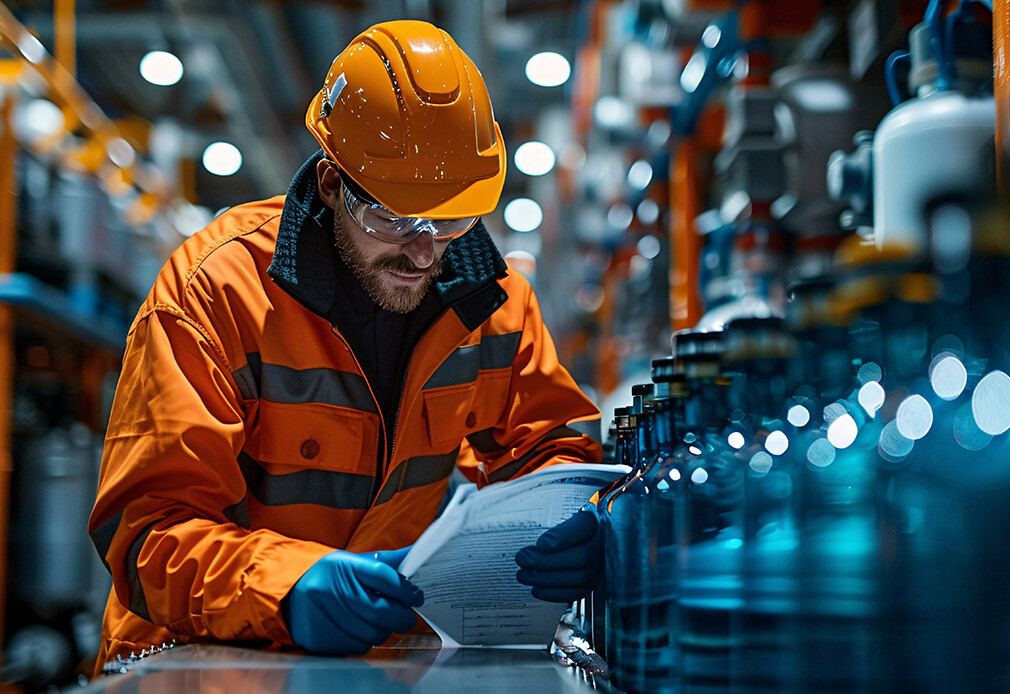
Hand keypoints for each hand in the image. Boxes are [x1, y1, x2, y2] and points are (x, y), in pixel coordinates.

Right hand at [284, 547, 423, 654]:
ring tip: (379, 621)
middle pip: (382, 611)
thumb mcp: (353, 561)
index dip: (406, 590)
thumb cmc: (328, 575)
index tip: (416, 596)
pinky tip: (359, 629)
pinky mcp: (319, 638)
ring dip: (384, 630)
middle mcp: (332, 590)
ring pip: (373, 633)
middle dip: (402, 616)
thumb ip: (386, 562)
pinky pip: (358, 647)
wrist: (287, 591)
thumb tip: (418, 553)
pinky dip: (365, 640)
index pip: (384, 577)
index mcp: (344, 565)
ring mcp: (324, 616)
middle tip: (406, 615)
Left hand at [515, 509, 602, 602]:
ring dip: (547, 579)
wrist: (574, 533)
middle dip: (547, 562)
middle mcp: (602, 541)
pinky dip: (555, 593)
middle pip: (582, 556)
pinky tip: (536, 588)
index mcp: (593, 517)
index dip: (563, 537)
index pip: (585, 525)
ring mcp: (599, 563)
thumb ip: (542, 508)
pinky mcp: (593, 581)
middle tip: (522, 558)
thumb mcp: (554, 507)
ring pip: (580, 577)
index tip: (541, 543)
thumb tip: (515, 508)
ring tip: (523, 574)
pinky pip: (577, 592)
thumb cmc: (560, 517)